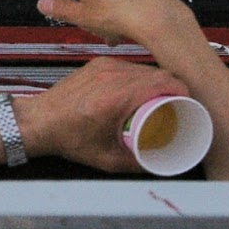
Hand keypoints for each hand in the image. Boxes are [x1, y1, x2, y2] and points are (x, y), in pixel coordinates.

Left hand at [18, 57, 189, 172]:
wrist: (39, 121)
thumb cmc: (68, 138)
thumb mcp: (107, 158)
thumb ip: (137, 164)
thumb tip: (162, 164)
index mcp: (116, 97)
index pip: (163, 81)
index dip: (183, 89)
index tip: (190, 102)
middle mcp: (111, 76)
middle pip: (157, 73)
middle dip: (173, 87)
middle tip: (179, 104)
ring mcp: (104, 67)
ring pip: (143, 67)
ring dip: (156, 81)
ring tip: (162, 99)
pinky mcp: (98, 64)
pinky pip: (128, 65)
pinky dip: (139, 77)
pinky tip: (142, 90)